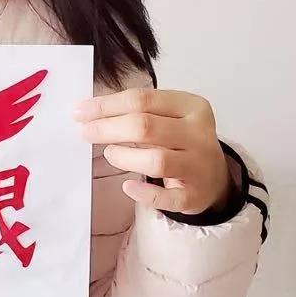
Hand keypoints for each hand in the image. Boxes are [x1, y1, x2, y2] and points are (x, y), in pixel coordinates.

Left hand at [71, 86, 233, 213]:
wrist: (215, 177)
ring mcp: (199, 166)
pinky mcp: (195, 196)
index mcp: (192, 107)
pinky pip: (166, 197)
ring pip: (156, 160)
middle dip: (108, 128)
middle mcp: (199, 135)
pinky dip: (143, 193)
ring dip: (124, 157)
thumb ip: (137, 111)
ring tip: (109, 154)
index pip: (143, 99)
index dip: (107, 105)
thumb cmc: (181, 140)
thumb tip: (88, 111)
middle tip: (86, 132)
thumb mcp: (169, 117)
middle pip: (146, 126)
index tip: (80, 111)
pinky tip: (128, 187)